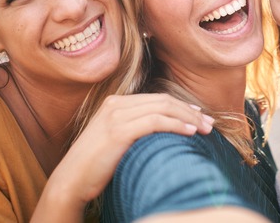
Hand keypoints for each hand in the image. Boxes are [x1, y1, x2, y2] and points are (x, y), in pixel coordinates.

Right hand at [32, 93, 213, 221]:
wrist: (71, 180)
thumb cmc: (94, 166)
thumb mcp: (114, 140)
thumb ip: (133, 129)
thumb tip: (163, 131)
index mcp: (115, 103)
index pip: (157, 99)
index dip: (182, 106)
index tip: (199, 115)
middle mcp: (116, 104)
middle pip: (163, 101)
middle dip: (190, 111)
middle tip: (209, 123)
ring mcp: (116, 115)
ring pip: (163, 108)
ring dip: (188, 118)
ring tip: (205, 129)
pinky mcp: (118, 131)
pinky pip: (155, 122)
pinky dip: (176, 125)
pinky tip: (189, 133)